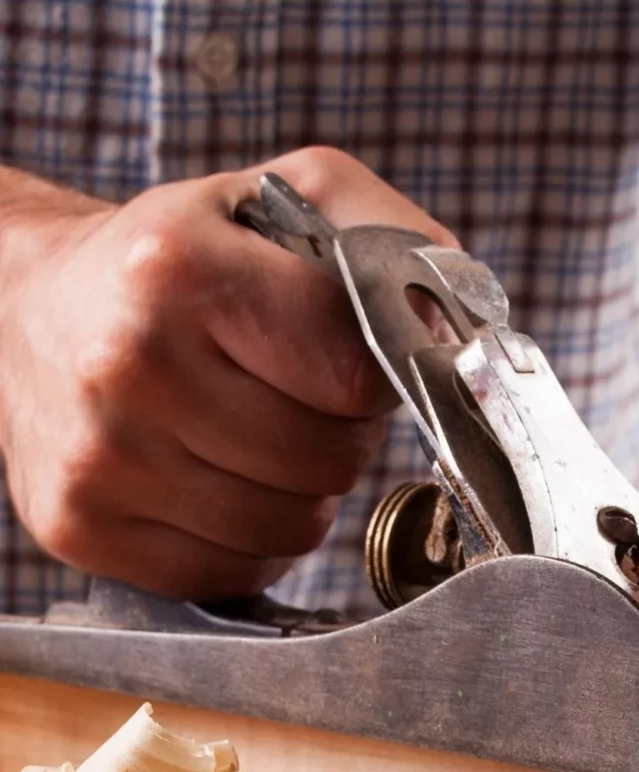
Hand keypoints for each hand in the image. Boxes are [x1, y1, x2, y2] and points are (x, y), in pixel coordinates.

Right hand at [0, 147, 453, 598]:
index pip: (356, 376)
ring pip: (289, 530)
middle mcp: (128, 366)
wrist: (25, 311)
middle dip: (336, 437)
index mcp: (179, 270)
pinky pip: (231, 571)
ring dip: (298, 495)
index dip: (372, 381)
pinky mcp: (81, 527)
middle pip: (327, 460)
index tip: (343, 363)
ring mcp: (100, 459)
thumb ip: (388, 238)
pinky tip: (217, 484)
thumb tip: (461, 324)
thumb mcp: (278, 200)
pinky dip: (248, 542)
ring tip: (254, 438)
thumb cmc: (172, 263)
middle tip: (294, 400)